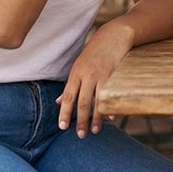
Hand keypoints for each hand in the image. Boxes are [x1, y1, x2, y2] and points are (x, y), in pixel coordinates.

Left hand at [56, 22, 132, 137]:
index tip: (62, 127)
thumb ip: (70, 86)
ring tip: (95, 131)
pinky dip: (110, 107)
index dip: (64, 113)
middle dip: (80, 120)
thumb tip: (58, 102)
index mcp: (76, 74)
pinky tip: (110, 118)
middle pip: (82, 102)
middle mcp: (87, 75)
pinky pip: (110, 95)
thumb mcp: (78, 67)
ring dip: (95, 118)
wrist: (114, 36)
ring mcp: (102, 75)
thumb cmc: (94, 53)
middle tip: (80, 135)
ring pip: (96, 101)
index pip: (68, 97)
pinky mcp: (115, 75)